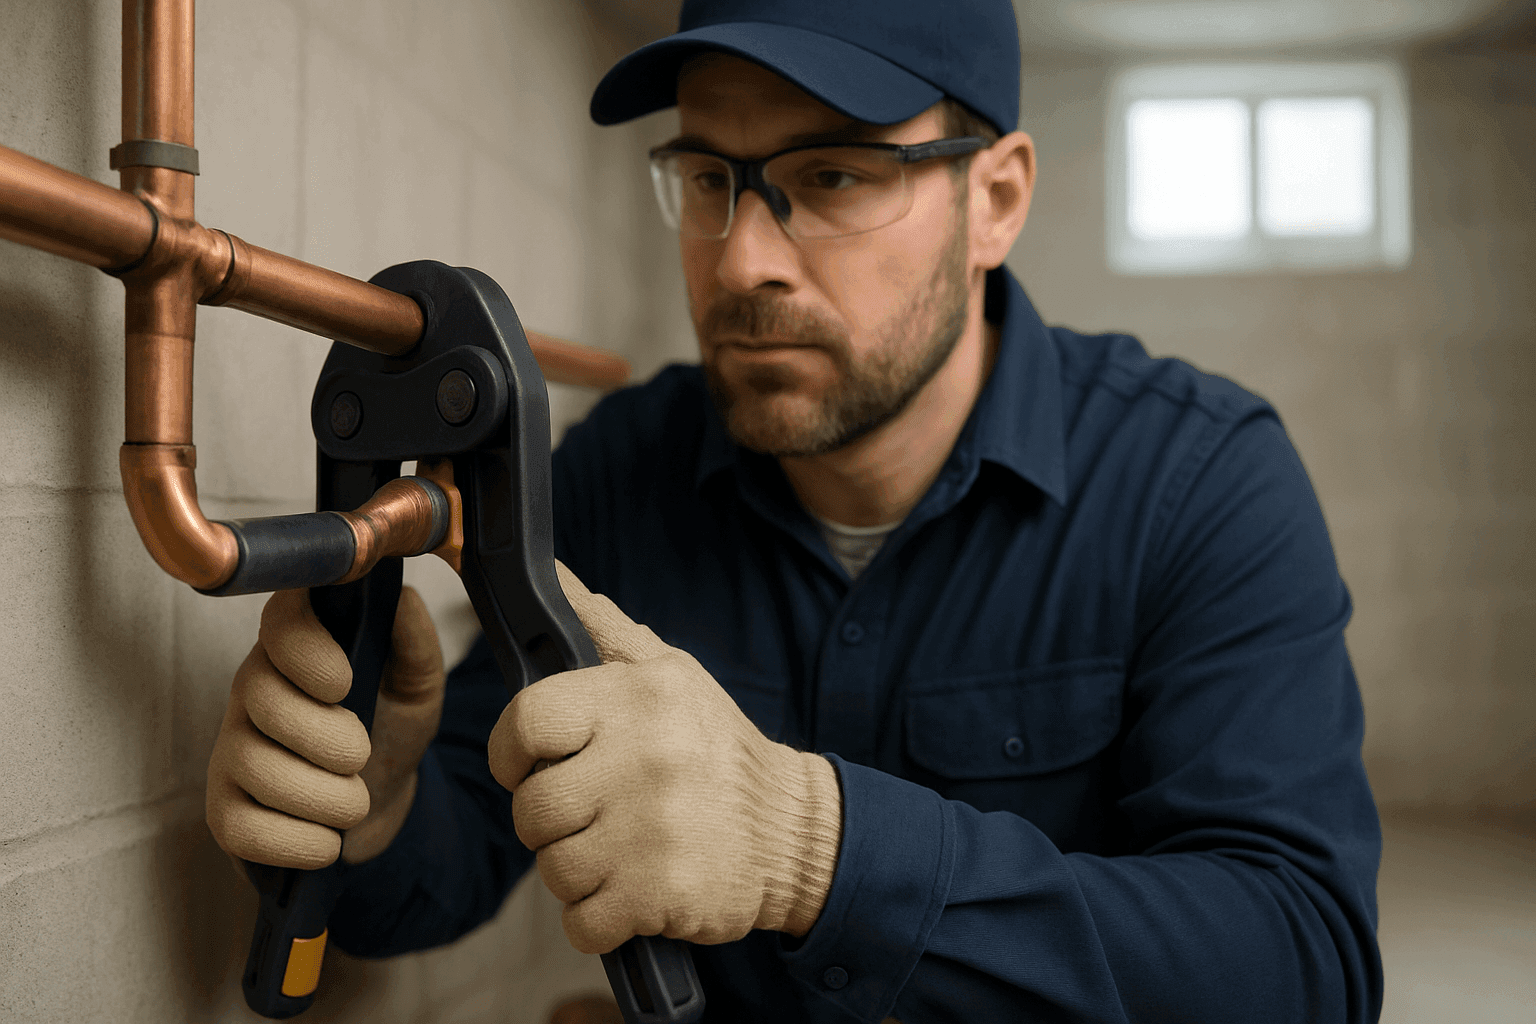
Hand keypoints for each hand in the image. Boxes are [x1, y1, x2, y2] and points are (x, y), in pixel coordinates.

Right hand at [205, 586, 445, 868]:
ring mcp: (230, 751)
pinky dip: (299, 842)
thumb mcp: (416, 687)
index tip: (344, 683)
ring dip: (327, 797)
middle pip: (265, 702)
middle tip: (362, 755)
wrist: (382, 803)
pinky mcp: (223, 810)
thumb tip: (402, 597)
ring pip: (256, 768)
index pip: (278, 624)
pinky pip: (242, 829)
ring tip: (355, 802)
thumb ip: (414, 644)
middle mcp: (251, 691)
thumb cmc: (390, 729)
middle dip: (331, 740)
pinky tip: (327, 839)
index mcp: (295, 648)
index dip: (307, 651)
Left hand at [488, 562, 842, 954]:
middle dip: (549, 820)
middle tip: (588, 813)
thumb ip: (602, 630)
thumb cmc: (715, 749)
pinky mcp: (660, 895)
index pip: (528, 720)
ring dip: (575, 870)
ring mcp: (651, 831)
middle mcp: (644, 759)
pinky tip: (629, 891)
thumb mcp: (670, 673)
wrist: (793, 831)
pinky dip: (596, 919)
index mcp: (638, 698)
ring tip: (617, 849)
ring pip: (551, 869)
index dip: (511, 751)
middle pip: (531, 807)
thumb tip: (548, 576)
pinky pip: (581, 922)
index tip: (526, 764)